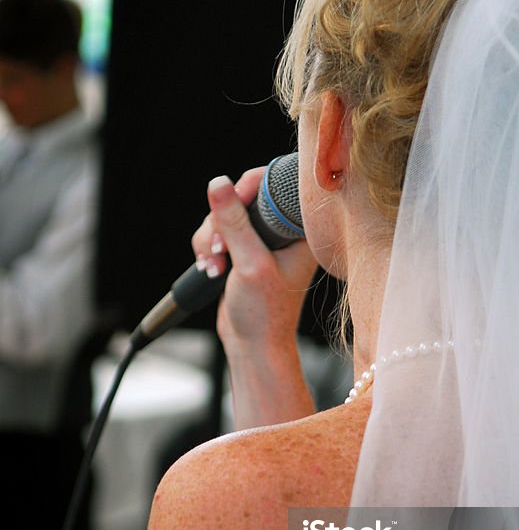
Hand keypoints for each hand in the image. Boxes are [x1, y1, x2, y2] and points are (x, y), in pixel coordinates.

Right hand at [191, 166, 318, 426]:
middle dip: (222, 223)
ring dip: (211, 239)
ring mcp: (262, 241)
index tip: (232, 206)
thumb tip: (217, 184)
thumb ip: (234, 223)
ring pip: (224, 215)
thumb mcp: (249, 264)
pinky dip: (207, 247)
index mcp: (300, 230)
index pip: (275, 185)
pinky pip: (217, 232)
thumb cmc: (264, 313)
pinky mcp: (243, 250)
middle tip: (222, 249)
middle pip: (242, 198)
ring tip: (215, 266)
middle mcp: (283, 232)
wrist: (254, 345)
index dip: (249, 188)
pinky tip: (211, 269)